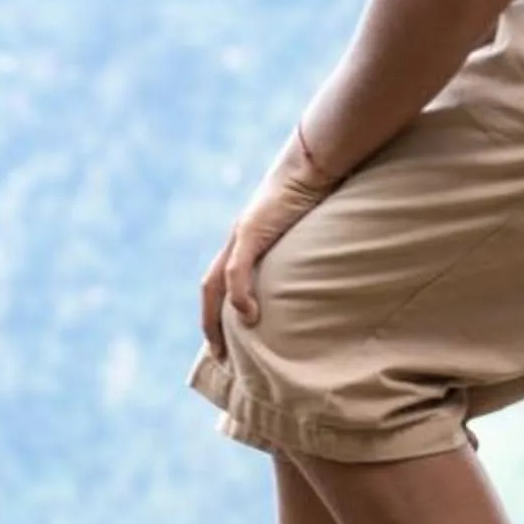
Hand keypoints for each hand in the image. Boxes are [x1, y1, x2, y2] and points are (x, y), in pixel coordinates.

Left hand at [202, 126, 341, 359]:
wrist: (312, 164)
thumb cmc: (313, 196)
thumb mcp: (303, 238)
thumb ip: (297, 261)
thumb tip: (304, 289)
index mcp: (245, 242)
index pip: (219, 283)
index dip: (217, 314)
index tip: (224, 345)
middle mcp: (236, 240)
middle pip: (209, 288)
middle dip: (209, 324)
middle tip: (219, 358)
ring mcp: (241, 235)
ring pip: (215, 283)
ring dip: (215, 317)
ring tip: (224, 347)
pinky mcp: (251, 230)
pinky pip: (237, 267)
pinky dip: (239, 293)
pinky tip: (249, 316)